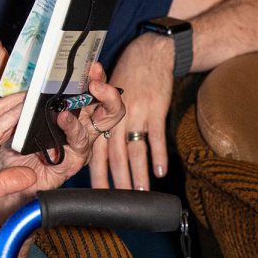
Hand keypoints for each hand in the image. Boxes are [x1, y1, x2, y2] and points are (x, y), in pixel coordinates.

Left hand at [0, 63, 125, 221]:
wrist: (4, 183)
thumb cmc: (14, 150)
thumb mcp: (21, 118)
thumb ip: (31, 102)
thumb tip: (37, 79)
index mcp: (72, 117)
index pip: (94, 94)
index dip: (97, 78)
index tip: (91, 64)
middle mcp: (80, 132)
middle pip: (110, 109)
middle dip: (108, 91)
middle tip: (96, 76)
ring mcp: (78, 148)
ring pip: (102, 125)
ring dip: (97, 104)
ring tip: (85, 91)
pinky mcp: (71, 165)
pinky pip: (79, 146)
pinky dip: (73, 129)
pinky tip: (64, 118)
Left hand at [90, 35, 172, 189]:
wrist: (149, 54)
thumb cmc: (127, 77)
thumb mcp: (107, 96)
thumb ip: (102, 121)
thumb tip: (100, 150)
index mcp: (102, 117)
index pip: (97, 151)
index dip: (98, 174)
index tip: (99, 194)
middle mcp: (115, 118)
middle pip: (115, 156)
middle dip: (117, 182)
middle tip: (119, 203)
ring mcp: (135, 114)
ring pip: (135, 150)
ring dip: (138, 174)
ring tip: (141, 194)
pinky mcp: (155, 110)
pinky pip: (156, 136)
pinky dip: (158, 154)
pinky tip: (160, 171)